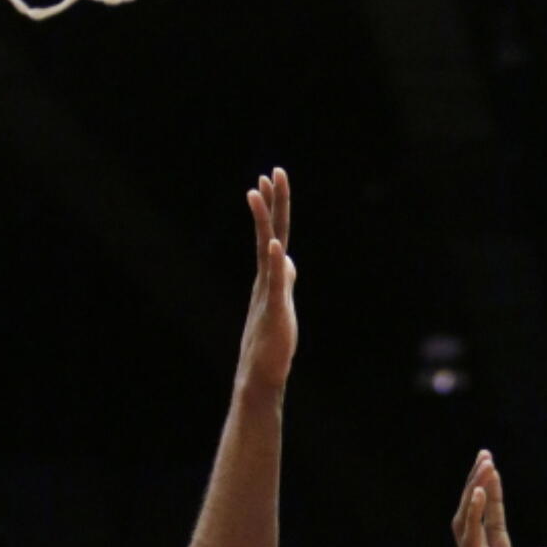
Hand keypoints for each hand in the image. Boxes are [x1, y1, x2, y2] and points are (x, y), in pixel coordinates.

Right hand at [239, 168, 296, 387]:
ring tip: (259, 193)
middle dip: (272, 203)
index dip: (274, 207)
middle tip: (271, 172)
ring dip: (264, 222)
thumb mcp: (282, 301)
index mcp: (271, 276)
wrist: (260, 374)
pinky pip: (275, 284)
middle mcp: (267, 279)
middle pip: (271, 234)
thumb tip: (287, 260)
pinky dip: (276, 265)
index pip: (274, 234)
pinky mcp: (275, 311)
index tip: (270, 179)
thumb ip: (283, 279)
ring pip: (268, 251)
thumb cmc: (271, 342)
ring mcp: (269, 293)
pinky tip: (277, 248)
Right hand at [453, 452, 546, 546]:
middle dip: (480, 486)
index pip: (495, 527)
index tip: (492, 470)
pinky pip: (471, 542)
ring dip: (474, 493)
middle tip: (484, 457)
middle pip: (479, 518)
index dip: (493, 498)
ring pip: (469, 524)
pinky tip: (478, 493)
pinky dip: (474, 516)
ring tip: (483, 465)